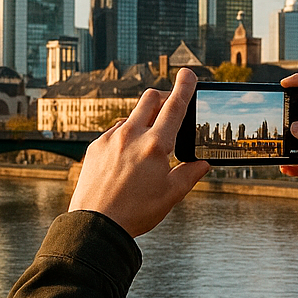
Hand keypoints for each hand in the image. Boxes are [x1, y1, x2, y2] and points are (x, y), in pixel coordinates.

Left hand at [69, 68, 209, 236]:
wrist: (96, 224)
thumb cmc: (136, 212)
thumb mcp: (171, 196)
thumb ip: (190, 175)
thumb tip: (202, 163)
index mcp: (155, 146)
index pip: (175, 107)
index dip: (185, 87)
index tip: (188, 73)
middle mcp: (131, 135)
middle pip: (150, 98)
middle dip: (163, 97)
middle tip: (170, 110)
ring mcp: (110, 139)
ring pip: (131, 116)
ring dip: (144, 121)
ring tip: (146, 147)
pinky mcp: (95, 147)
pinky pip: (114, 131)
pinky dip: (125, 137)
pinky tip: (125, 159)